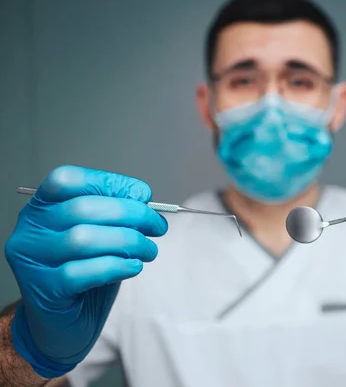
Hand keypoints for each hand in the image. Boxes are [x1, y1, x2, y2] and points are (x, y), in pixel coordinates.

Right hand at [4, 165, 167, 377]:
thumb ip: (114, 215)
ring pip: (83, 239)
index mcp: (41, 208)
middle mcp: (30, 231)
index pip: (67, 180)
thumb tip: (143, 198)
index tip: (144, 194)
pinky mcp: (44, 291)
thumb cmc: (84, 272)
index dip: (108, 181)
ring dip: (128, 241)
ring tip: (149, 250)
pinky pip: (84, 272)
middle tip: (157, 226)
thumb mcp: (99, 236)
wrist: (62, 325)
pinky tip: (134, 267)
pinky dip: (117, 266)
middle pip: (82, 209)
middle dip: (131, 214)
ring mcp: (32, 262)